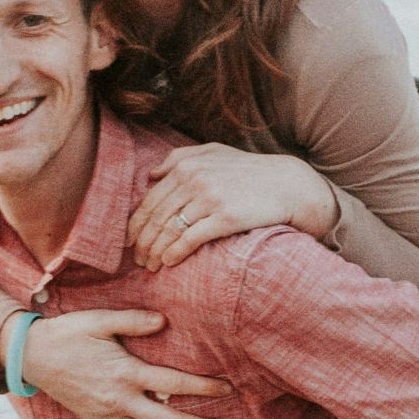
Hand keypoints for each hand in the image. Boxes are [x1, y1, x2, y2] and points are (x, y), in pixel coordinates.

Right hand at [15, 310, 232, 418]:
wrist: (32, 355)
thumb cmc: (68, 333)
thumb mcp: (100, 320)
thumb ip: (133, 320)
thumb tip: (163, 321)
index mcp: (126, 373)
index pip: (173, 385)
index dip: (202, 388)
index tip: (226, 389)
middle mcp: (120, 400)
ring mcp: (107, 416)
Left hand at [127, 143, 340, 270]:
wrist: (289, 185)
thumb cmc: (250, 171)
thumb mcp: (215, 153)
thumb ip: (180, 157)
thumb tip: (151, 173)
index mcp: (188, 165)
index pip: (150, 199)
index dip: (136, 223)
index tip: (129, 241)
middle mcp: (195, 179)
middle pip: (156, 217)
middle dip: (142, 241)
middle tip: (137, 259)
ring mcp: (210, 198)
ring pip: (170, 229)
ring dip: (155, 251)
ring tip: (150, 266)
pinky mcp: (225, 217)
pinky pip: (191, 238)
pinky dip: (175, 252)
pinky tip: (169, 262)